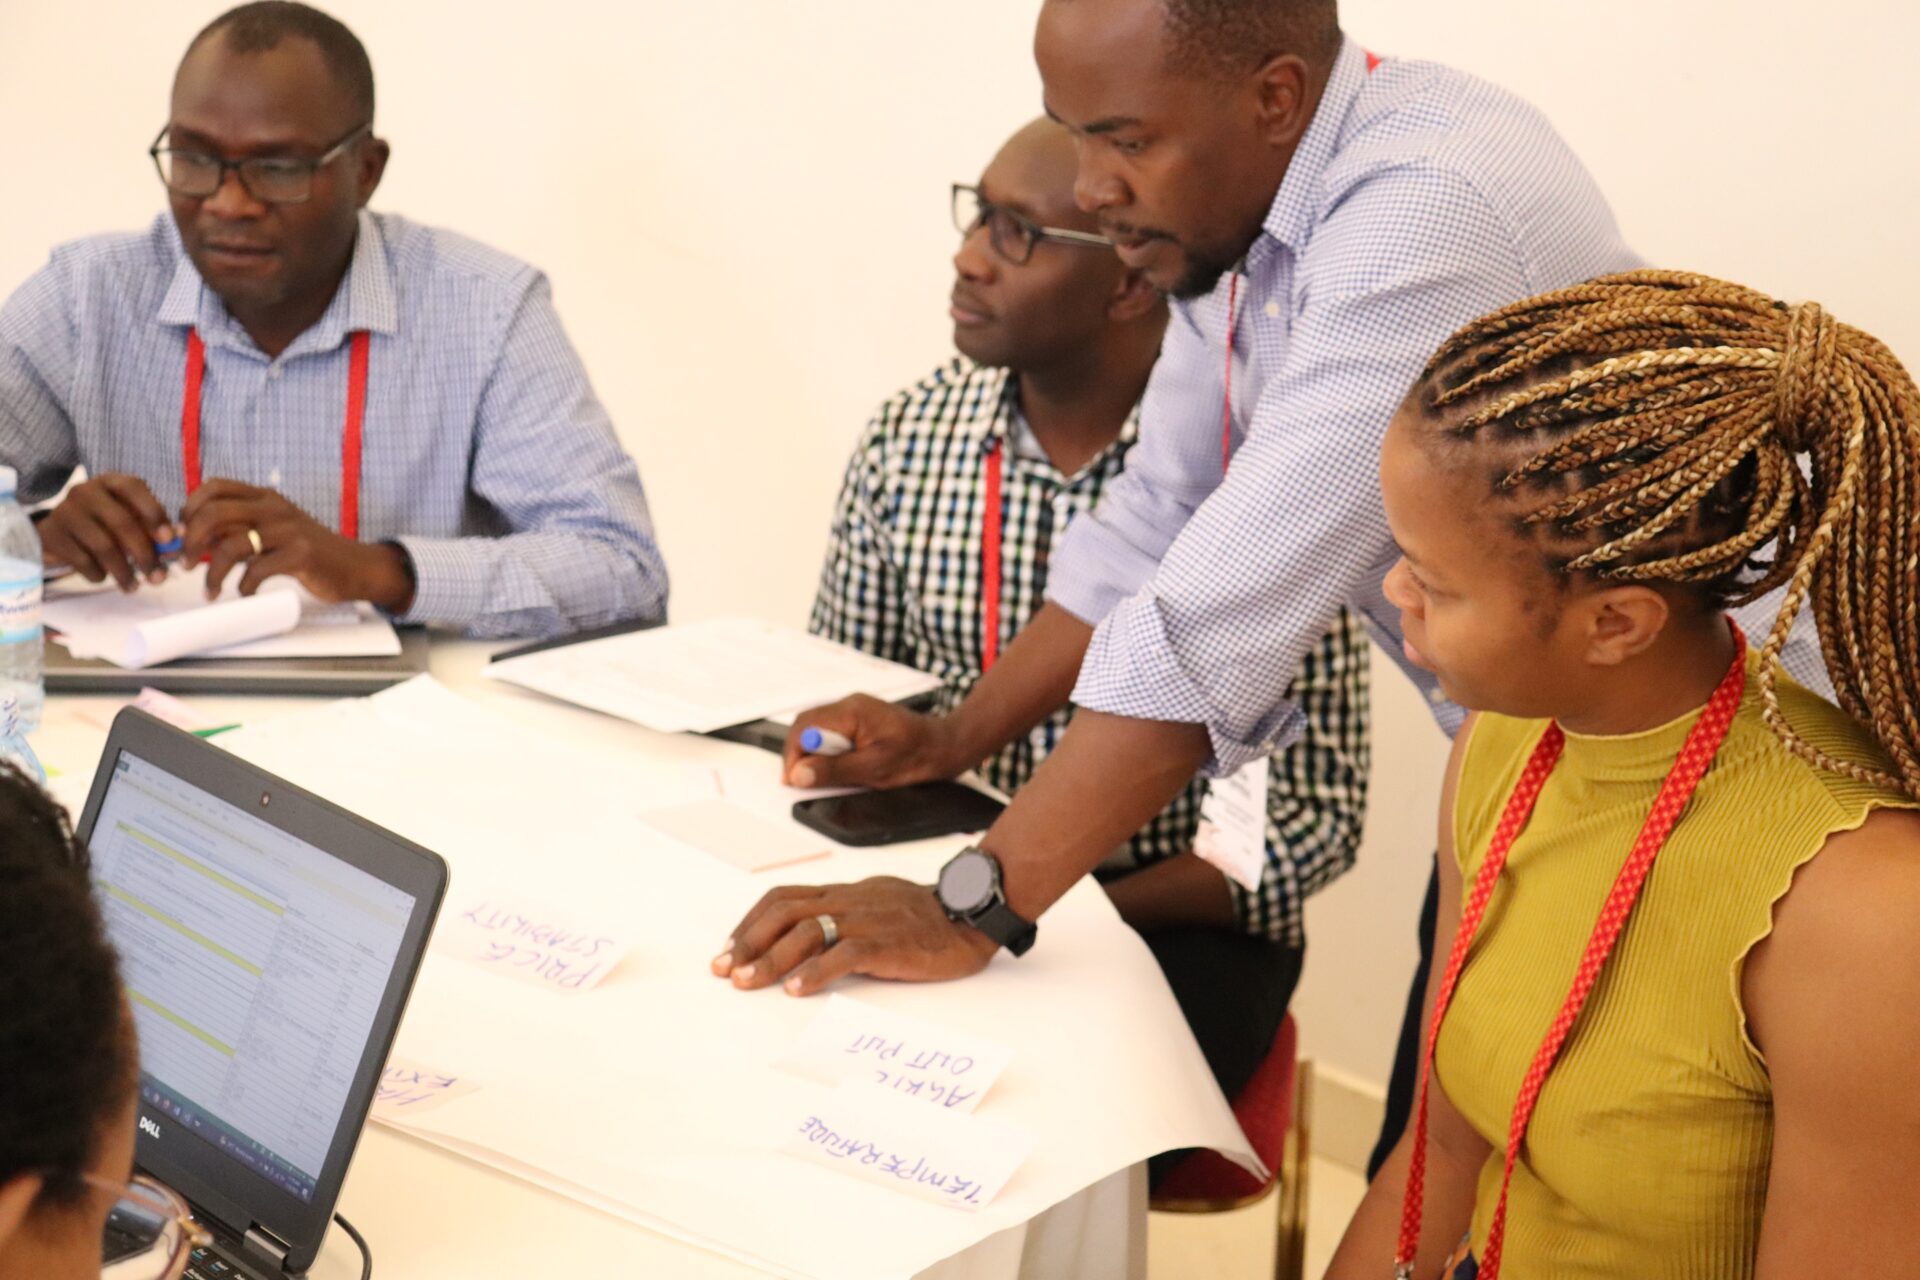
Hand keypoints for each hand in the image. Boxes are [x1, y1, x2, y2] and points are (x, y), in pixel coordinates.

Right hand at [39, 473, 173, 589]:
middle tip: (158, 578)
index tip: (169, 539)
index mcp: (110, 482)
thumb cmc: (105, 524)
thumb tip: (179, 542)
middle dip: (145, 554)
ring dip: (124, 572)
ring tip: (133, 587)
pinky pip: (82, 560)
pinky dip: (98, 574)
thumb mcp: (129, 518)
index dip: (153, 512)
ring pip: (103, 546)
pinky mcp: (52, 534)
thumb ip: (153, 529)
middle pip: (122, 523)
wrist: (58, 532)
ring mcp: (65, 511)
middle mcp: (86, 491)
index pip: (133, 488)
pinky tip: (104, 578)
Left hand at [181, 479, 414, 609]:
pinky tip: (245, 593)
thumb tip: (193, 540)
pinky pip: (257, 570)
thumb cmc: (308, 551)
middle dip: (191, 541)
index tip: (184, 535)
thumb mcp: (272, 530)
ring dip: (213, 573)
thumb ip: (239, 529)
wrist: (355, 566)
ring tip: (210, 590)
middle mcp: (274, 507)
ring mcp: (289, 529)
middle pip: (214, 513)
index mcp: (264, 496)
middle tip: (187, 564)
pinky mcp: (301, 554)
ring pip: (231, 545)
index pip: (214, 487)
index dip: (189, 509)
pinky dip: (244, 586)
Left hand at [712, 876, 998, 995]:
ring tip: (747, 982)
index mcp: (844, 893)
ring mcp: (867, 921)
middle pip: (784, 913)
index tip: (728, 948)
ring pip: (807, 932)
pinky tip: (795, 989)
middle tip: (724, 970)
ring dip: (769, 959)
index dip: (750, 922)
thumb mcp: (875, 905)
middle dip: (747, 942)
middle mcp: (849, 902)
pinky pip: (844, 953)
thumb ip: (843, 916)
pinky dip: (815, 972)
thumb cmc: (926, 916)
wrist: (970, 913)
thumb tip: (809, 941)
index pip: (784, 898)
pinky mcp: (887, 943)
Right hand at [783, 694, 960, 788]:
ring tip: (816, 776)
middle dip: (798, 753)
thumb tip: (799, 774)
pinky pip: (831, 731)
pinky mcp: (859, 719)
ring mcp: (854, 710)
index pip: (806, 727)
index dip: (793, 754)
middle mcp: (850, 705)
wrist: (945, 746)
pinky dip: (826, 750)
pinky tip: (834, 766)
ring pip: (816, 728)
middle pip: (806, 725)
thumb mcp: (874, 769)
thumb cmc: (918, 756)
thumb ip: (834, 770)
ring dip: (811, 752)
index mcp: (853, 711)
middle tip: (799, 781)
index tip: (792, 779)